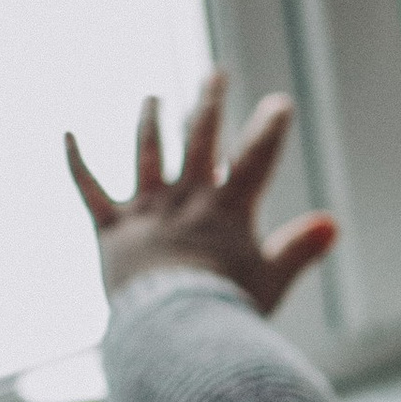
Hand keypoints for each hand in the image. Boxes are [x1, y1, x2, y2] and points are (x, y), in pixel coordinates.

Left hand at [66, 69, 337, 311]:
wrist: (172, 327)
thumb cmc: (226, 310)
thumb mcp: (272, 280)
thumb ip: (301, 249)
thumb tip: (333, 223)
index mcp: (228, 211)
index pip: (255, 159)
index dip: (269, 129)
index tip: (279, 102)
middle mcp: (187, 200)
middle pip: (200, 140)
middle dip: (209, 103)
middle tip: (215, 74)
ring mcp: (148, 211)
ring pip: (148, 155)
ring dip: (151, 123)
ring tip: (152, 98)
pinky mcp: (112, 229)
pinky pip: (89, 189)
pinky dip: (76, 161)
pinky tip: (67, 134)